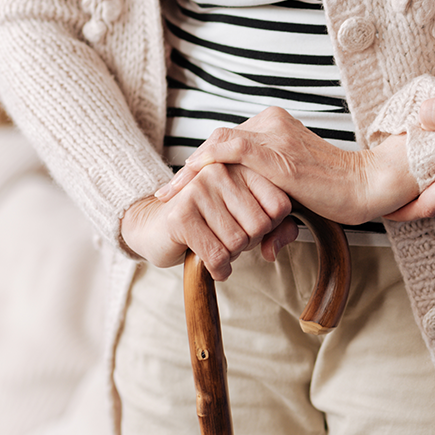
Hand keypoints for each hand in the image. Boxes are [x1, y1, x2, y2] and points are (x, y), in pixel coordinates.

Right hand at [120, 162, 296, 279]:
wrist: (155, 227)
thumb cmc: (208, 222)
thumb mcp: (247, 220)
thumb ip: (277, 229)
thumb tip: (274, 250)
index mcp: (241, 166)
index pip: (280, 205)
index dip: (271, 227)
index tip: (249, 226)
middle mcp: (221, 171)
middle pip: (261, 225)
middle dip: (249, 243)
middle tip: (230, 240)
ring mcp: (198, 189)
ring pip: (238, 242)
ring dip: (231, 256)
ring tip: (217, 245)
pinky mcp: (181, 214)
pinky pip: (216, 255)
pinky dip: (219, 269)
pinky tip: (214, 266)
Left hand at [154, 107, 418, 225]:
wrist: (366, 186)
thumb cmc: (338, 194)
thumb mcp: (296, 196)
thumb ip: (274, 207)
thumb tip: (265, 246)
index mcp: (275, 125)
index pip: (227, 142)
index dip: (201, 166)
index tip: (181, 189)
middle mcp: (271, 123)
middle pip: (217, 143)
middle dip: (190, 171)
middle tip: (166, 195)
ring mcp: (273, 134)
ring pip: (217, 145)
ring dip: (190, 173)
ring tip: (168, 195)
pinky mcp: (275, 152)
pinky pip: (229, 150)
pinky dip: (204, 164)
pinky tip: (188, 182)